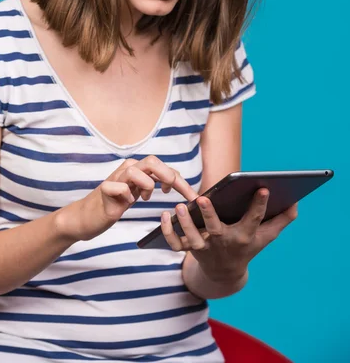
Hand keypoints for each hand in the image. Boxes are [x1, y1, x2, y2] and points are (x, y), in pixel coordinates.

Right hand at [60, 155, 197, 241]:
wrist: (87, 216)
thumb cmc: (115, 203)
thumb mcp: (138, 192)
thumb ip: (154, 182)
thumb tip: (176, 181)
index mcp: (138, 169)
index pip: (164, 167)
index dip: (181, 181)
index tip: (192, 197)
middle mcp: (127, 169)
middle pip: (152, 160)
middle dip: (168, 176)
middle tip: (172, 194)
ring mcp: (115, 178)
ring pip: (135, 169)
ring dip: (146, 185)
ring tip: (144, 198)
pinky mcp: (104, 191)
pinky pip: (117, 187)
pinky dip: (125, 195)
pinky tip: (126, 203)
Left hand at [161, 188, 298, 281]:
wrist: (225, 273)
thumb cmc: (246, 246)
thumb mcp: (265, 236)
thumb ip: (280, 220)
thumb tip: (296, 203)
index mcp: (243, 236)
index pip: (253, 219)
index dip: (259, 205)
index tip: (263, 188)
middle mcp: (223, 241)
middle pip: (215, 229)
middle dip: (209, 215)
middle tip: (203, 199)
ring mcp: (204, 247)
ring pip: (191, 238)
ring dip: (184, 223)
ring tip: (180, 206)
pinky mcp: (189, 249)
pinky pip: (174, 243)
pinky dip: (166, 232)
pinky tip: (164, 216)